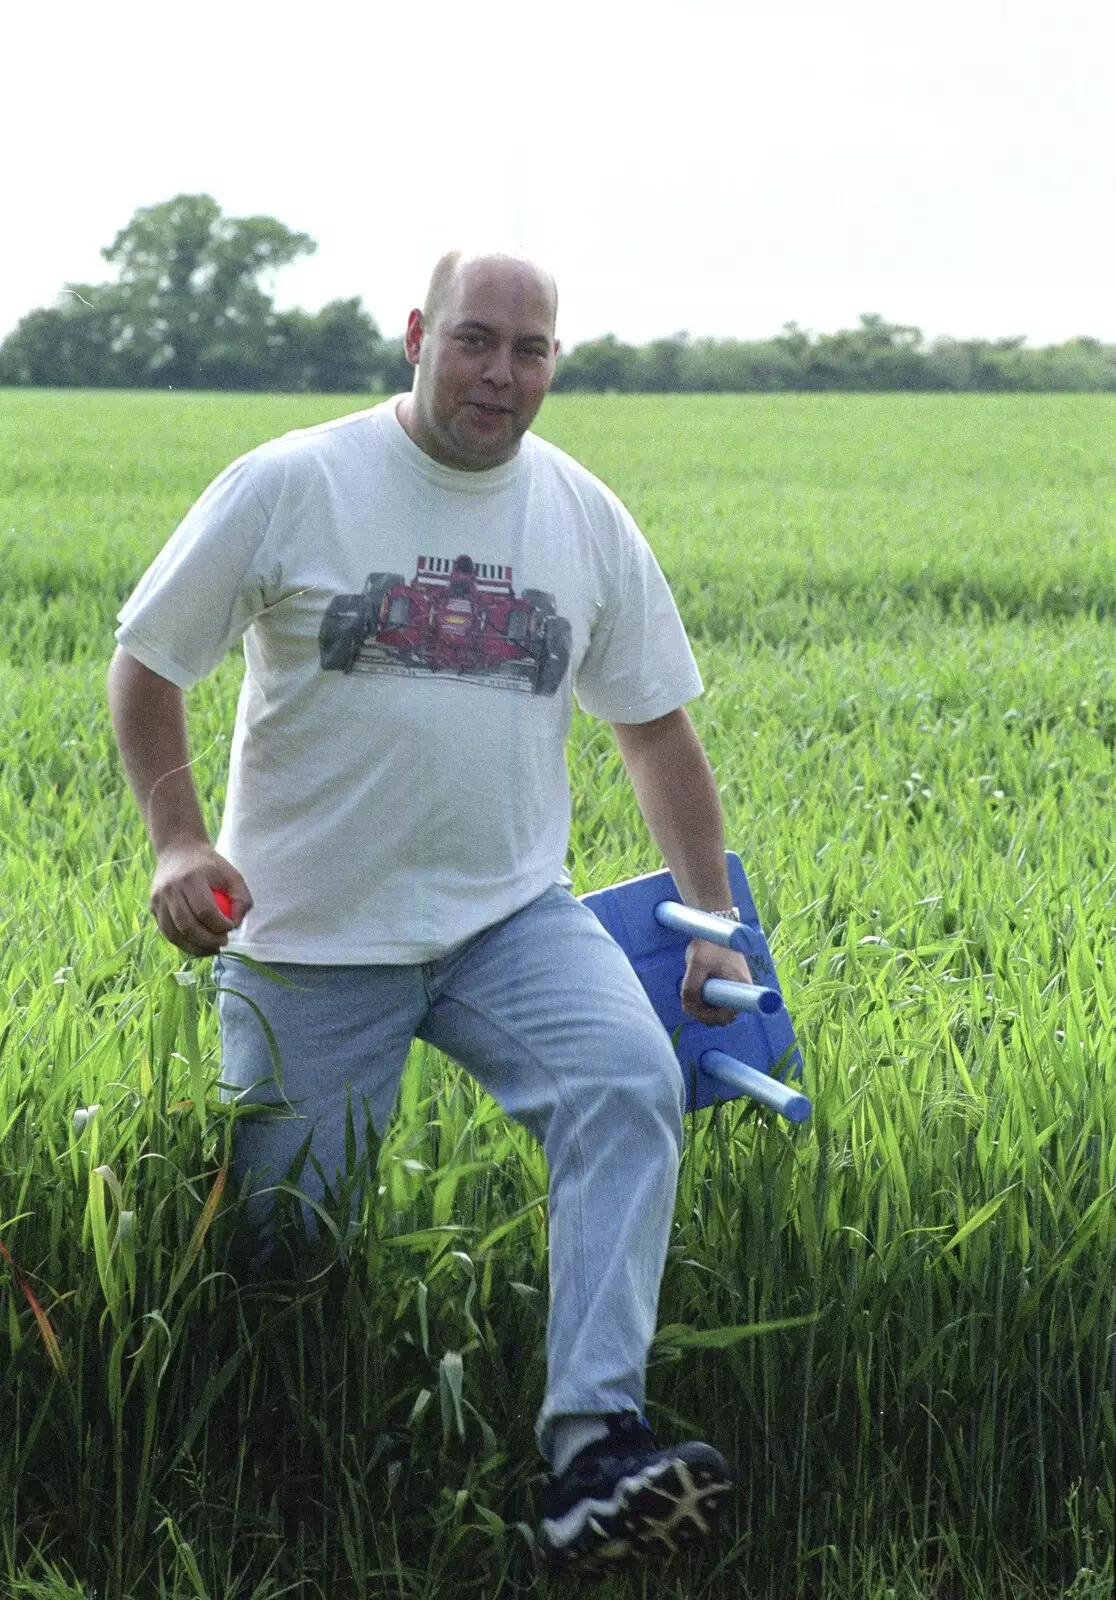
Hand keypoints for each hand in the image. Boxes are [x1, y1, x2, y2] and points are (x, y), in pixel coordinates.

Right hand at [149, 841, 252, 956]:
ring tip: (212, 948)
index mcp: (190, 878)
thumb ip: (242, 900)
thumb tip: (235, 926)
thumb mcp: (232, 875)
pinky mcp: (152, 907)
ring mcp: (158, 899)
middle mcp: (170, 889)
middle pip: (188, 926)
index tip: (231, 927)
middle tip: (223, 942)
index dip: (220, 925)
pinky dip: (183, 943)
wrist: (178, 850)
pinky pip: (167, 932)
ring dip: (195, 948)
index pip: (205, 911)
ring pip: (174, 934)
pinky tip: (198, 944)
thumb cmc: (210, 865)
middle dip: (208, 941)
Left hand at [680, 938, 752, 1025]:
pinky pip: (716, 1001)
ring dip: (701, 1004)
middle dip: (702, 1011)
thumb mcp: (696, 964)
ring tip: (694, 986)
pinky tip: (698, 985)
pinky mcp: (729, 987)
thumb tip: (688, 1008)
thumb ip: (691, 989)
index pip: (726, 1016)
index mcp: (741, 987)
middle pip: (721, 1016)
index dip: (708, 1017)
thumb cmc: (709, 945)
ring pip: (716, 1009)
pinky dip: (704, 998)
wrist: (714, 928)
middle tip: (688, 998)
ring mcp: (736, 990)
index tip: (696, 1008)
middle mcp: (742, 992)